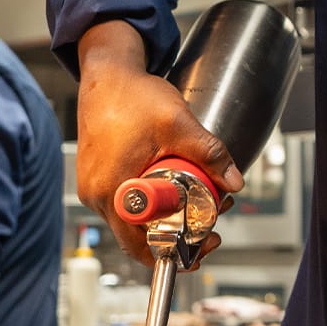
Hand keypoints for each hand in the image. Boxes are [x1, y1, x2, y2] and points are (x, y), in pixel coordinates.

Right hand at [76, 21, 242, 263]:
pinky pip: (125, 204)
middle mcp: (97, 196)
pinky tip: (170, 188)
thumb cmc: (131, 96)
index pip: (141, 244)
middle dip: (175, 235)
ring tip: (195, 201)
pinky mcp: (96, 180)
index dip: (174, 250)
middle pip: (138, 237)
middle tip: (207, 226)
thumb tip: (233, 181)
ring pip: (132, 221)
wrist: (106, 75)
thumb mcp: (177, 123)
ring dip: (163, 218)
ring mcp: (93, 189)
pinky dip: (150, 204)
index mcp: (113, 190)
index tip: (201, 246)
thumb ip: (208, 152)